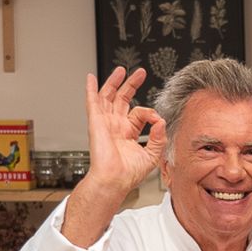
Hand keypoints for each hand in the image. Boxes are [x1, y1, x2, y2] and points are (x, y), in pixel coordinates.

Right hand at [84, 67, 167, 196]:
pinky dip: (90, 89)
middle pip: (122, 99)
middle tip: (139, 73)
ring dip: (114, 82)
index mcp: (128, 133)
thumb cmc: (129, 174)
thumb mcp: (152, 154)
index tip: (157, 120)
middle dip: (131, 85)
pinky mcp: (96, 123)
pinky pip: (92, 102)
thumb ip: (159, 137)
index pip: (140, 114)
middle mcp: (116, 126)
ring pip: (108, 97)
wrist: (115, 180)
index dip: (150, 113)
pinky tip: (90, 78)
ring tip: (121, 70)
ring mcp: (105, 123)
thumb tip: (161, 121)